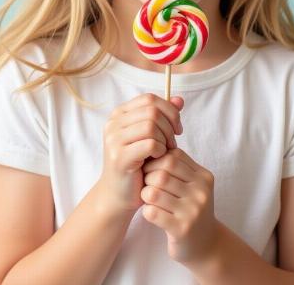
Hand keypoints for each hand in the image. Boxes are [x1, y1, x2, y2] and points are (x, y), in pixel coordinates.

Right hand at [96, 93, 183, 214]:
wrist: (119, 195)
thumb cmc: (138, 164)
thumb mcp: (152, 136)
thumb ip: (164, 116)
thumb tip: (180, 99)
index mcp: (119, 114)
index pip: (149, 99)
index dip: (168, 110)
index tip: (177, 128)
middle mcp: (113, 123)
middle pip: (152, 110)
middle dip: (169, 126)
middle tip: (173, 143)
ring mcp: (114, 139)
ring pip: (151, 125)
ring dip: (165, 139)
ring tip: (166, 151)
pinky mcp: (119, 156)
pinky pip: (150, 144)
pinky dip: (160, 150)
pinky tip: (158, 158)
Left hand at [141, 147, 218, 263]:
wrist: (206, 244)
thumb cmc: (191, 208)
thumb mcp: (193, 184)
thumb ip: (179, 166)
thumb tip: (155, 141)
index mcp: (204, 177)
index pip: (173, 156)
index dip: (157, 159)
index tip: (151, 168)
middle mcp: (201, 192)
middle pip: (162, 173)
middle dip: (148, 176)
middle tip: (146, 183)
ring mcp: (192, 212)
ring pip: (154, 192)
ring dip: (145, 194)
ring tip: (148, 197)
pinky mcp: (181, 229)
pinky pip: (152, 213)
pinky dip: (146, 211)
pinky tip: (151, 212)